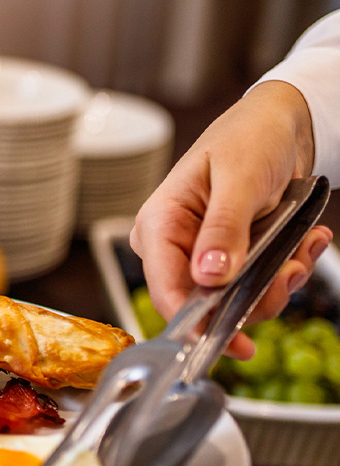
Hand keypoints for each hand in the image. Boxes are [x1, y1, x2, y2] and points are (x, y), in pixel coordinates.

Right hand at [129, 81, 329, 359]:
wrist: (282, 123)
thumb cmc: (249, 137)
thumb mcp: (239, 179)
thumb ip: (223, 229)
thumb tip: (209, 278)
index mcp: (158, 225)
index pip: (166, 290)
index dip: (196, 323)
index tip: (234, 342)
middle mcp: (173, 247)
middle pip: (205, 304)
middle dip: (255, 296)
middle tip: (291, 270)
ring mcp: (201, 255)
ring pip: (235, 301)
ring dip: (279, 282)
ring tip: (304, 247)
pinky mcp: (229, 258)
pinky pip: (255, 285)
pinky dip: (288, 270)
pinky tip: (306, 241)